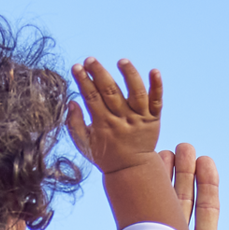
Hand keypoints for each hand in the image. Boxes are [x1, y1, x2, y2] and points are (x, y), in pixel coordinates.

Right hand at [65, 57, 163, 173]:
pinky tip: (154, 71)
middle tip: (90, 60)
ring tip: (121, 61)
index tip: (76, 67)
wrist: (132, 170)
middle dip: (99, 73)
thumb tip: (72, 101)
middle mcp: (122, 120)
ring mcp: (140, 119)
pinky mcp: (154, 119)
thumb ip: (74, 124)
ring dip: (129, 75)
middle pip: (111, 92)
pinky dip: (156, 86)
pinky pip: (157, 101)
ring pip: (136, 93)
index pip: (92, 98)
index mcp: (104, 125)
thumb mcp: (84, 144)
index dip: (83, 81)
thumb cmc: (105, 155)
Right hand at [110, 131, 228, 229]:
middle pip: (184, 199)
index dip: (208, 185)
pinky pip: (143, 216)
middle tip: (186, 146)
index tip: (207, 160)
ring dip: (164, 177)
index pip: (207, 210)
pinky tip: (140, 175)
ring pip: (164, 203)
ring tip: (164, 150)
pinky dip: (143, 195)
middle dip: (184, 172)